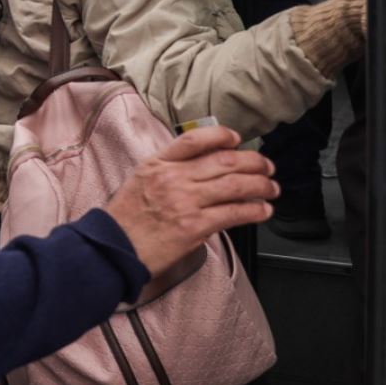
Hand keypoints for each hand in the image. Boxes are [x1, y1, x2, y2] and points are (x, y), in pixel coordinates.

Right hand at [104, 126, 277, 285]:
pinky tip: (263, 210)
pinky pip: (233, 213)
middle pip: (225, 160)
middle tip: (267, 167)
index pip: (195, 139)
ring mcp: (184, 202)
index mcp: (158, 164)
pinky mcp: (194, 227)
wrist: (114, 249)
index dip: (222, 135)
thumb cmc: (125, 219)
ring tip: (271, 188)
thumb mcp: (141, 180)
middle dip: (254, 162)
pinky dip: (254, 210)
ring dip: (261, 185)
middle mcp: (173, 178)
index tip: (237, 139)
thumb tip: (204, 168)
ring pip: (235, 185)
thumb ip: (169, 170)